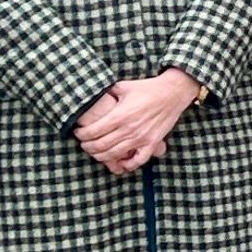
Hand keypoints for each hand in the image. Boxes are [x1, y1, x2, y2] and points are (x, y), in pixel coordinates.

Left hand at [75, 70, 201, 174]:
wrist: (173, 93)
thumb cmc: (148, 88)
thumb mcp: (124, 86)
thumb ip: (108, 92)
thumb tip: (94, 93)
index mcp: (119, 115)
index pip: (93, 131)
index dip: (82, 135)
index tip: (78, 133)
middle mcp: (128, 129)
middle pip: (100, 146)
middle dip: (88, 147)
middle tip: (84, 144)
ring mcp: (141, 138)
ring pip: (114, 155)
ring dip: (101, 156)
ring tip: (96, 153)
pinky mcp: (152, 143)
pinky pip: (138, 160)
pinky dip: (128, 165)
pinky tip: (121, 163)